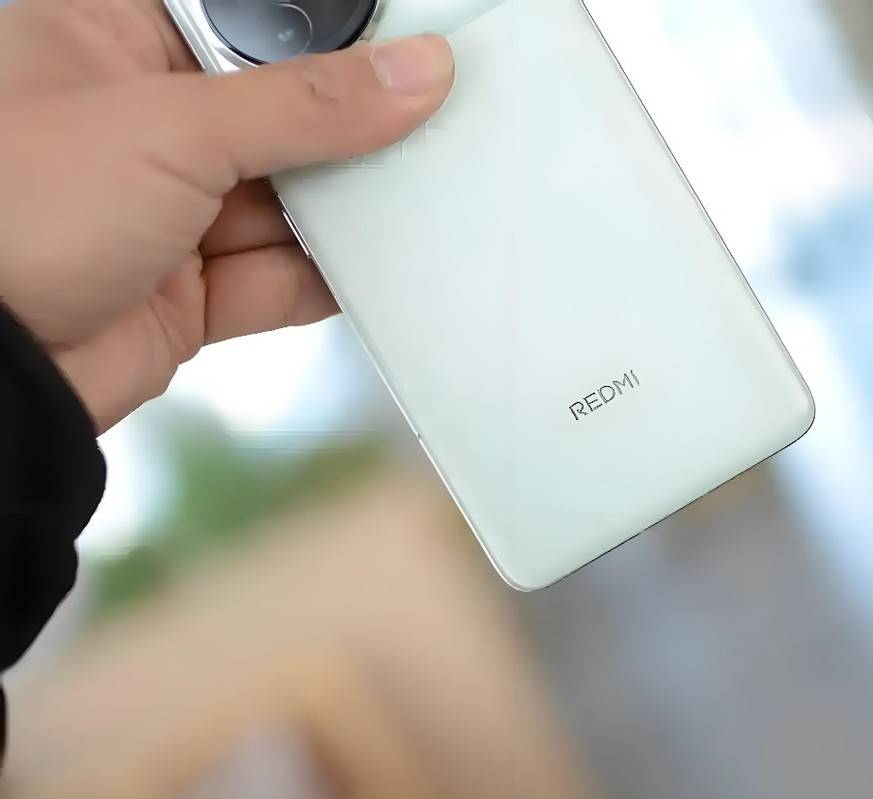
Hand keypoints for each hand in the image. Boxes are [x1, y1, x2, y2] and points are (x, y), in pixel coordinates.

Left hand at [0, 0, 453, 431]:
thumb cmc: (15, 210)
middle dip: (346, 130)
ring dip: (345, 208)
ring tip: (418, 196)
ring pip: (284, 201)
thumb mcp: (175, 129)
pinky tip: (377, 265)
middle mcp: (138, 124)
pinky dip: (327, 277)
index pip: (243, 21)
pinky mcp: (186, 292)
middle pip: (275, 114)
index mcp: (108, 42)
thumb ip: (308, 105)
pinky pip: (277, 278)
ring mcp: (163, 213)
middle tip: (426, 122)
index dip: (323, 34)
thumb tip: (415, 72)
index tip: (400, 44)